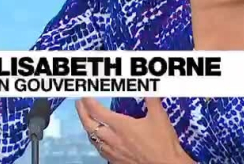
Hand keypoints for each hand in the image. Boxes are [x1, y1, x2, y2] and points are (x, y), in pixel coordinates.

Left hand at [75, 97, 193, 163]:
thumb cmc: (163, 144)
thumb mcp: (159, 117)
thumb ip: (152, 99)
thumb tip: (150, 86)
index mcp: (121, 126)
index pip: (97, 111)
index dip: (88, 101)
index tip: (84, 94)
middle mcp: (113, 139)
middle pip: (89, 125)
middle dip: (82, 112)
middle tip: (79, 103)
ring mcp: (113, 152)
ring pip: (93, 139)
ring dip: (87, 127)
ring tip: (86, 119)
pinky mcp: (117, 162)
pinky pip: (101, 151)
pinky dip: (96, 142)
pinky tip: (98, 140)